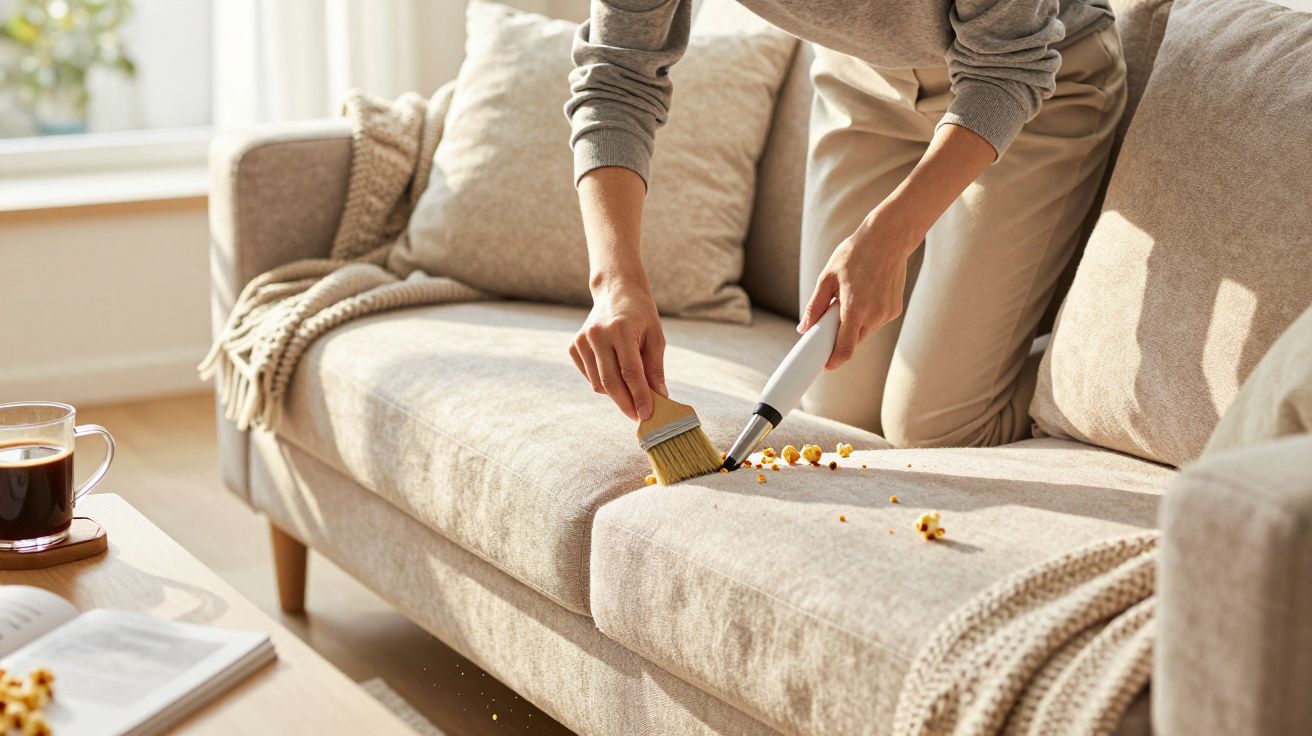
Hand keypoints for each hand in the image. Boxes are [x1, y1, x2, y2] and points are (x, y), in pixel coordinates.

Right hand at [569, 284, 667, 420]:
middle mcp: (598, 335)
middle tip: (637, 416)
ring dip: (615, 394)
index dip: (639, 396)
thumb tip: (660, 397)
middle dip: (625, 403)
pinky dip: (602, 383)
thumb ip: (655, 368)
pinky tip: (614, 374)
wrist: (616, 291)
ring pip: (597, 383)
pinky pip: (589, 376)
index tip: (647, 414)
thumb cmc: (641, 315)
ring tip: (630, 393)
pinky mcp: (574, 345)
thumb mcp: (656, 337)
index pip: (631, 372)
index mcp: (621, 330)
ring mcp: (582, 340)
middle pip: (610, 382)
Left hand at [799, 212, 918, 370]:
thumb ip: (815, 307)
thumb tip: (804, 329)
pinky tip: (865, 293)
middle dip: (840, 336)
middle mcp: (874, 315)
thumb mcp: (827, 277)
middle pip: (853, 341)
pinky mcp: (895, 309)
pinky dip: (866, 315)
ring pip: (864, 331)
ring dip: (853, 324)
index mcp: (854, 309)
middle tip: (830, 318)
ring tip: (851, 296)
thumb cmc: (854, 254)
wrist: (889, 238)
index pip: (845, 349)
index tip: (823, 365)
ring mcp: (887, 313)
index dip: (833, 361)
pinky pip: (875, 321)